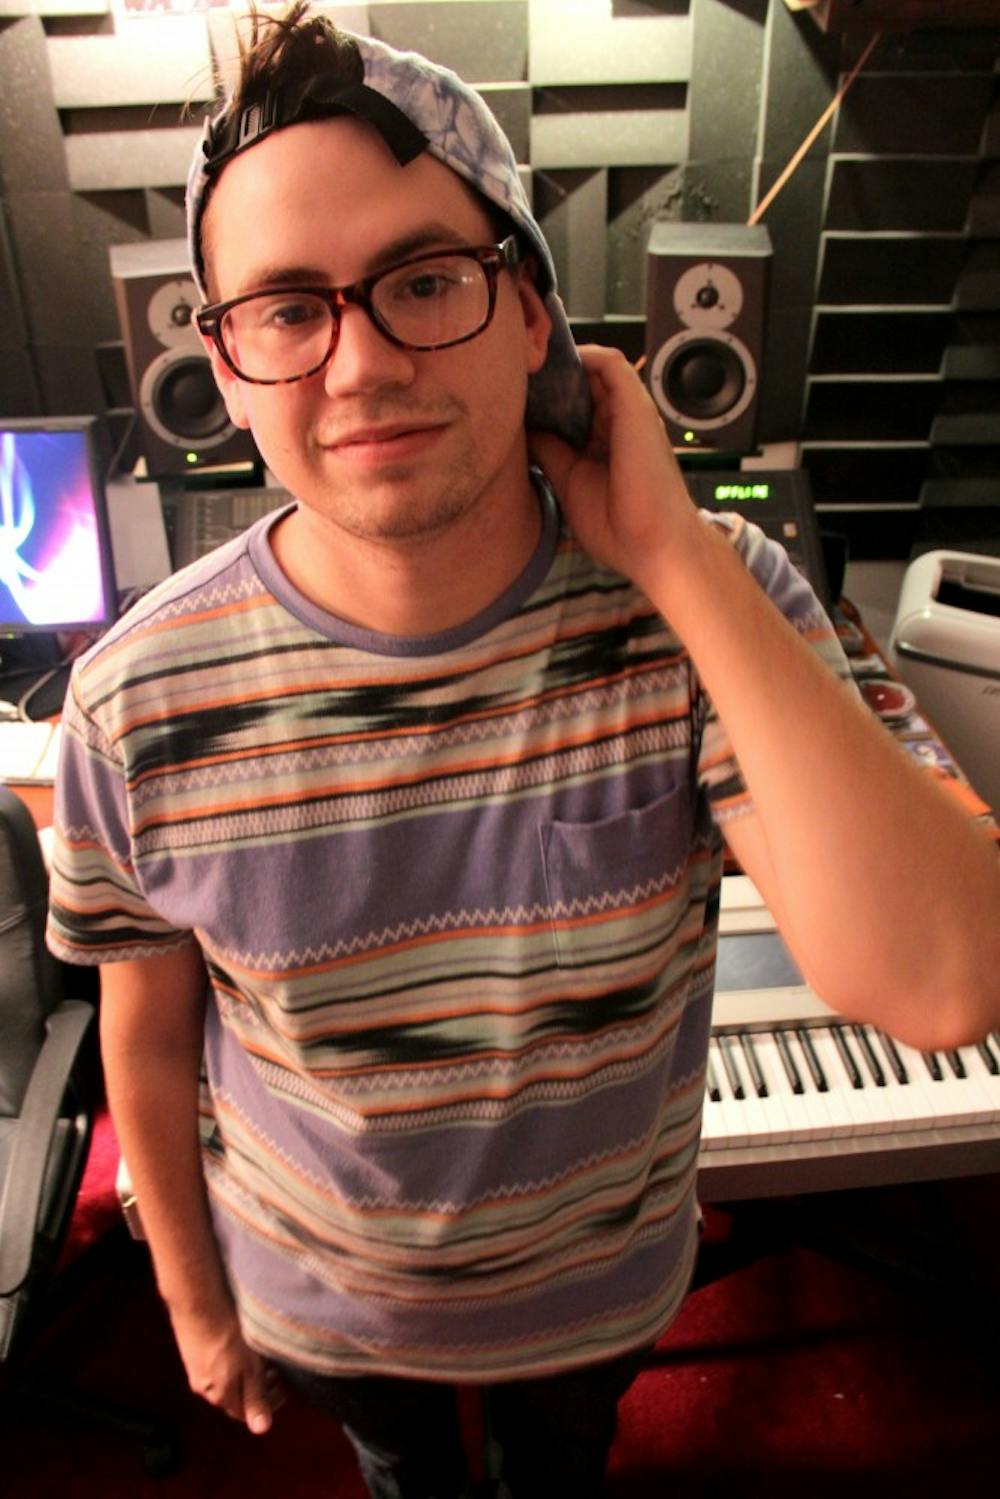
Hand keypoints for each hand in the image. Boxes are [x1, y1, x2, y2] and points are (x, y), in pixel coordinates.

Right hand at [170, 1302, 284, 1434]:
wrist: (198, 1303)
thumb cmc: (228, 1336)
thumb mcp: (250, 1369)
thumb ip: (256, 1399)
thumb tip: (262, 1430)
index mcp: (221, 1396)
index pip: (246, 1414)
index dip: (267, 1405)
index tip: (283, 1389)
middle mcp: (205, 1387)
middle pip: (236, 1397)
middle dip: (258, 1389)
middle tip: (276, 1373)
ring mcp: (196, 1369)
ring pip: (226, 1380)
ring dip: (246, 1375)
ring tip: (261, 1357)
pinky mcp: (193, 1351)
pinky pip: (216, 1366)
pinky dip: (233, 1363)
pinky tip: (241, 1344)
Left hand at [527, 344, 699, 592]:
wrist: (652, 547)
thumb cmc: (620, 529)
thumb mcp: (568, 482)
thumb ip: (550, 452)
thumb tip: (525, 429)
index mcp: (604, 441)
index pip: (574, 402)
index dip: (546, 393)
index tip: (514, 392)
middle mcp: (618, 423)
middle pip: (582, 381)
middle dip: (548, 374)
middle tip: (513, 371)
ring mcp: (628, 413)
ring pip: (595, 366)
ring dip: (561, 360)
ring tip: (528, 359)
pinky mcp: (635, 407)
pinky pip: (610, 364)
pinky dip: (583, 355)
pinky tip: (553, 361)